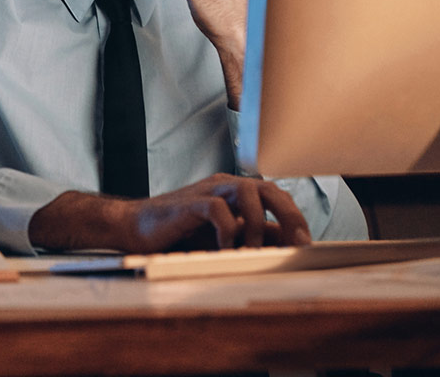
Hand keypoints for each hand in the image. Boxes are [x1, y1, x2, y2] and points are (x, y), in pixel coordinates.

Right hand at [28, 175, 311, 252]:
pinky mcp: (189, 203)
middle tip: (299, 244)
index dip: (295, 220)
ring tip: (251, 252)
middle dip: (290, 215)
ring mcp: (207, 192)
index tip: (306, 248)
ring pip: (248, 191)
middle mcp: (225, 187)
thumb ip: (247, 239)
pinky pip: (217, 209)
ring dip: (257, 225)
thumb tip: (283, 251)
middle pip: (270, 188)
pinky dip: (227, 231)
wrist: (133, 228)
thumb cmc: (176, 234)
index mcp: (235, 195)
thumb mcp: (219, 239)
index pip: (276, 198)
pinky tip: (223, 250)